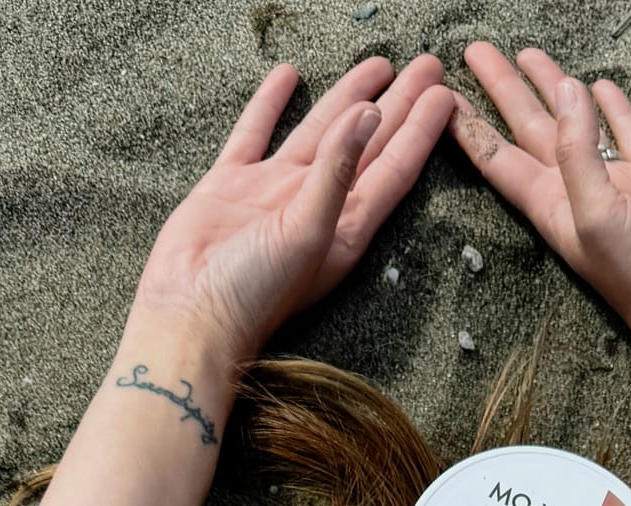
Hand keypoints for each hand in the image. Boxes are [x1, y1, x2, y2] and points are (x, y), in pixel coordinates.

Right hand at [133, 54, 455, 364]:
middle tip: (426, 67)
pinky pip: (256, 134)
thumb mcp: (307, 232)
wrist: (187, 315)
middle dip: (397, 105)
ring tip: (376, 64)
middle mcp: (314, 207)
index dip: (419, 129)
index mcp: (343, 227)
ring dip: (346, 97)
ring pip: (319, 132)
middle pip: (366, 144)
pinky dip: (271, 105)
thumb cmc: (253, 293)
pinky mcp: (230, 185)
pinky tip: (288, 76)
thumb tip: (370, 112)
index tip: (443, 93)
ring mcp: (272, 193)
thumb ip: (338, 171)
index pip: (393, 168)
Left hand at [449, 44, 630, 354]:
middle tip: (476, 51)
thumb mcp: (598, 215)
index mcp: (550, 203)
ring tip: (531, 55)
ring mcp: (614, 184)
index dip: (469, 124)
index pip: (497, 155)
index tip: (440, 94)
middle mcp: (574, 191)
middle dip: (501, 90)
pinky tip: (600, 86)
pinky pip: (626, 134)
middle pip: (528, 128)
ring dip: (552, 91)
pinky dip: (612, 109)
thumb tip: (567, 92)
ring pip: (575, 124)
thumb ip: (577, 152)